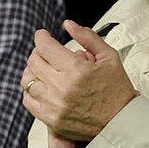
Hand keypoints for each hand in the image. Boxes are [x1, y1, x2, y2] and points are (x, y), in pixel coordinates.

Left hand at [21, 20, 137, 140]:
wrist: (121, 123)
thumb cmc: (117, 89)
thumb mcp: (109, 57)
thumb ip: (88, 37)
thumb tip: (68, 24)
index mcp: (77, 69)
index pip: (45, 46)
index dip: (41, 37)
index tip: (43, 35)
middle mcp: (62, 87)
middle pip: (33, 61)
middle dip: (38, 52)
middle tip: (45, 52)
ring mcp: (54, 105)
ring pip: (28, 80)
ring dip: (32, 70)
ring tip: (43, 69)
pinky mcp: (51, 120)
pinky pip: (28, 100)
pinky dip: (31, 91)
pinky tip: (42, 87)